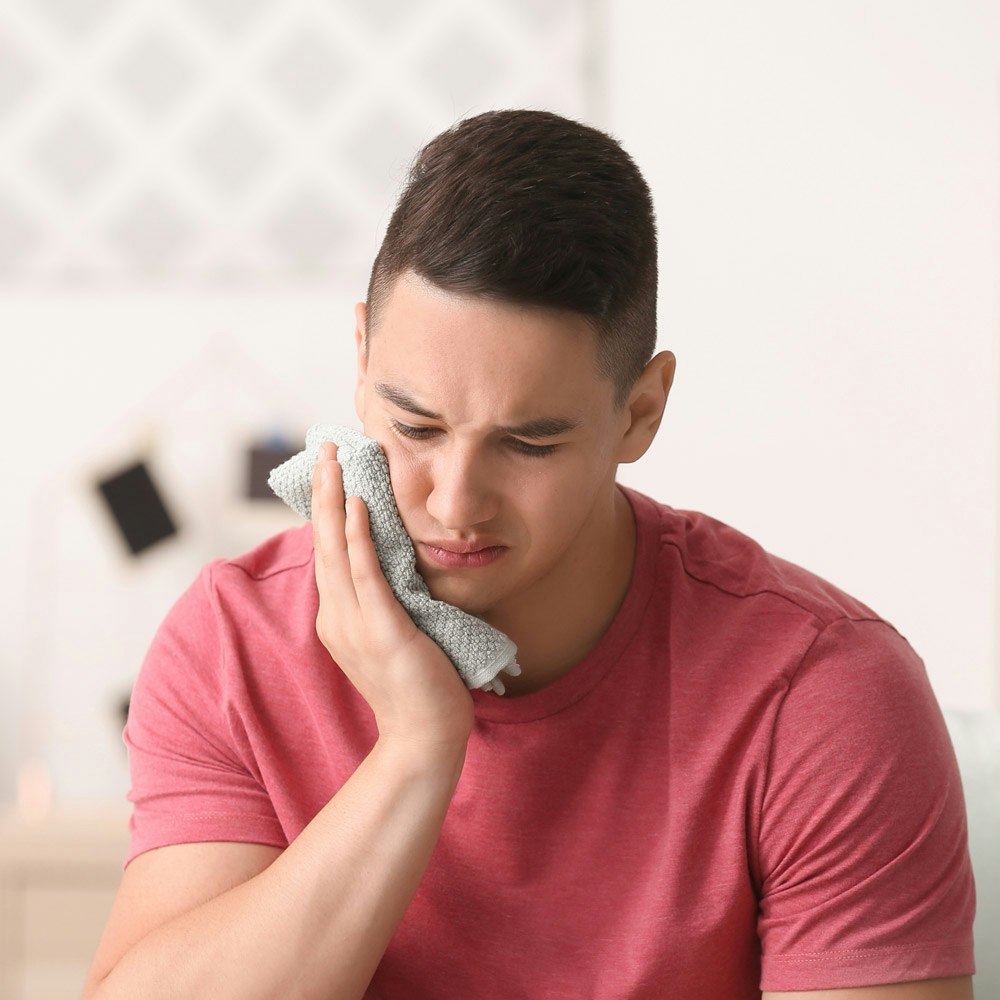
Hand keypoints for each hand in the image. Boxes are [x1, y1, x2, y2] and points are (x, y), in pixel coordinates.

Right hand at [311, 441, 474, 752]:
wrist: (425, 737)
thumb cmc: (417, 685)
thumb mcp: (395, 633)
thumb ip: (387, 600)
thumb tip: (396, 564)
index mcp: (339, 617)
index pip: (330, 554)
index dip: (329, 512)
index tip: (333, 474)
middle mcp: (338, 616)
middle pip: (325, 542)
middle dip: (325, 493)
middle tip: (327, 450)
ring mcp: (356, 624)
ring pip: (338, 550)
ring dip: (336, 502)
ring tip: (336, 462)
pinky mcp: (382, 631)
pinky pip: (366, 575)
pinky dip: (359, 538)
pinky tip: (359, 507)